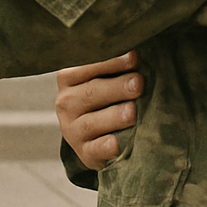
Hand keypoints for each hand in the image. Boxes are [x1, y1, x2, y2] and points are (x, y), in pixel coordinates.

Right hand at [55, 50, 144, 170]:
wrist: (96, 133)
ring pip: (90, 123)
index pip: (88, 66)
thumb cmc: (107, 95)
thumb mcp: (105, 77)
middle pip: (91, 93)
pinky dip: (104, 147)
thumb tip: (140, 53)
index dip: (112, 62)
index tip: (134, 57)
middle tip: (138, 84)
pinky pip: (92, 150)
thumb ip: (117, 67)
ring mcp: (72, 130)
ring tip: (132, 112)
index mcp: (69, 77)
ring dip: (113, 117)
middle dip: (116, 88)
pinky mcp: (84, 153)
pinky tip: (115, 143)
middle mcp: (66, 102)